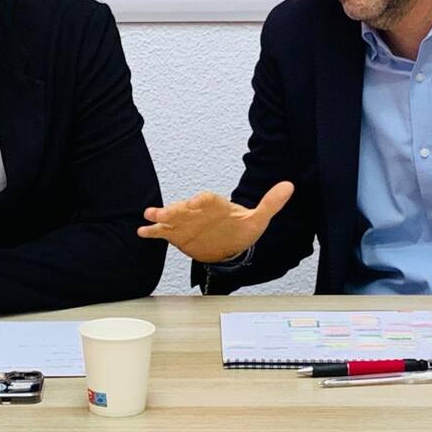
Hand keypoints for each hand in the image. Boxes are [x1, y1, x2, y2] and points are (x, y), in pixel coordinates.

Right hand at [137, 182, 294, 263]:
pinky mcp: (178, 234)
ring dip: (160, 216)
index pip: (207, 199)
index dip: (200, 200)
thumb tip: (289, 186)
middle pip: (184, 207)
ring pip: (171, 217)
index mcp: (216, 205)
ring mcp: (186, 222)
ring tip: (148, 217)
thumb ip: (271, 203)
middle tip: (162, 212)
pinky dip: (153, 231)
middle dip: (174, 209)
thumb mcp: (258, 219)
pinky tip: (143, 231)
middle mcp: (198, 212)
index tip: (194, 204)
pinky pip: (163, 231)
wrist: (231, 245)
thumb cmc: (242, 230)